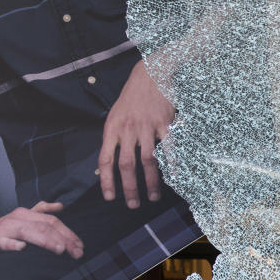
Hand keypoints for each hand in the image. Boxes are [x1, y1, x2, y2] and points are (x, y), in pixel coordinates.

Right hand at [0, 202, 83, 268]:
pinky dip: (12, 244)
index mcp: (25, 215)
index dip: (68, 233)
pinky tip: (21, 248)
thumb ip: (40, 214)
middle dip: (62, 238)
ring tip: (58, 248)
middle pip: (42, 226)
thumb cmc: (0, 235)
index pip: (51, 221)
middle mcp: (15, 219)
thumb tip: (60, 207)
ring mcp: (3, 230)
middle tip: (76, 252)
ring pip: (26, 232)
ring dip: (44, 240)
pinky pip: (2, 242)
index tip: (80, 247)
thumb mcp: (22, 222)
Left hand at [98, 59, 174, 207]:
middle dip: (129, 188)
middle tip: (132, 205)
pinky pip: (168, 149)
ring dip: (151, 182)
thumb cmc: (131, 98)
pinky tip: (175, 179)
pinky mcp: (164, 124)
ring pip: (148, 161)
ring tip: (152, 197)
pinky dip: (172, 166)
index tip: (109, 197)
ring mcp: (146, 127)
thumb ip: (113, 138)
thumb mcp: (115, 115)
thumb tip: (107, 164)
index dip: (106, 180)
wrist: (149, 74)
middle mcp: (127, 129)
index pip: (105, 159)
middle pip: (126, 165)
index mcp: (111, 128)